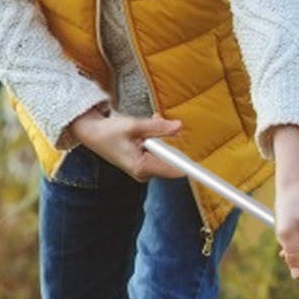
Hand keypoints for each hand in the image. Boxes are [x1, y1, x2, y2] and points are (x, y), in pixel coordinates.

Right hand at [69, 107, 186, 180]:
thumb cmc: (107, 132)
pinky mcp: (142, 164)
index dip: (191, 167)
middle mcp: (144, 172)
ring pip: (164, 154)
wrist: (90, 133)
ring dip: (159, 138)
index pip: (174, 170)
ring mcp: (143, 170)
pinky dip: (155, 140)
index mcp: (142, 167)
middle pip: (171, 160)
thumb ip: (158, 127)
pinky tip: (143, 132)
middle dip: (168, 141)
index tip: (207, 171)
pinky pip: (158, 153)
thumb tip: (179, 126)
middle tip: (154, 127)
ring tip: (141, 130)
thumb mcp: (134, 126)